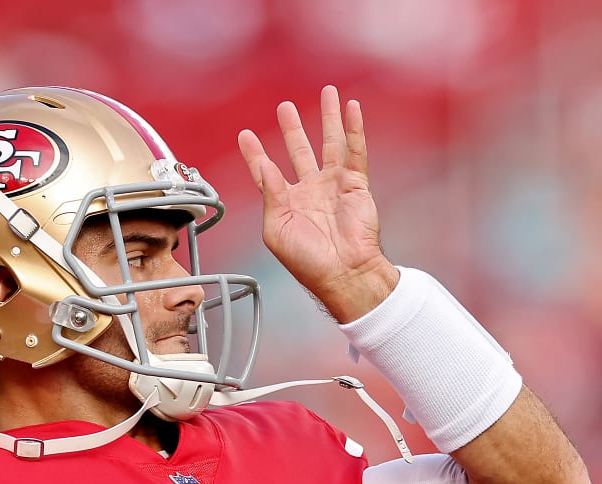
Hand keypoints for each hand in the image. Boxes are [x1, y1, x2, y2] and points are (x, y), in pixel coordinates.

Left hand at [238, 85, 401, 323]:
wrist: (344, 272)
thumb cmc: (308, 261)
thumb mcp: (276, 230)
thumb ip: (270, 195)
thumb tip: (265, 165)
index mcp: (286, 204)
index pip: (267, 173)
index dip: (256, 154)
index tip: (245, 135)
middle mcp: (310, 191)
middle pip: (299, 151)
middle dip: (292, 128)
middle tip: (283, 107)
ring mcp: (333, 186)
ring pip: (330, 143)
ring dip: (327, 118)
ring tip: (326, 93)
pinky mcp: (355, 185)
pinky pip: (355, 151)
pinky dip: (354, 129)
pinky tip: (352, 109)